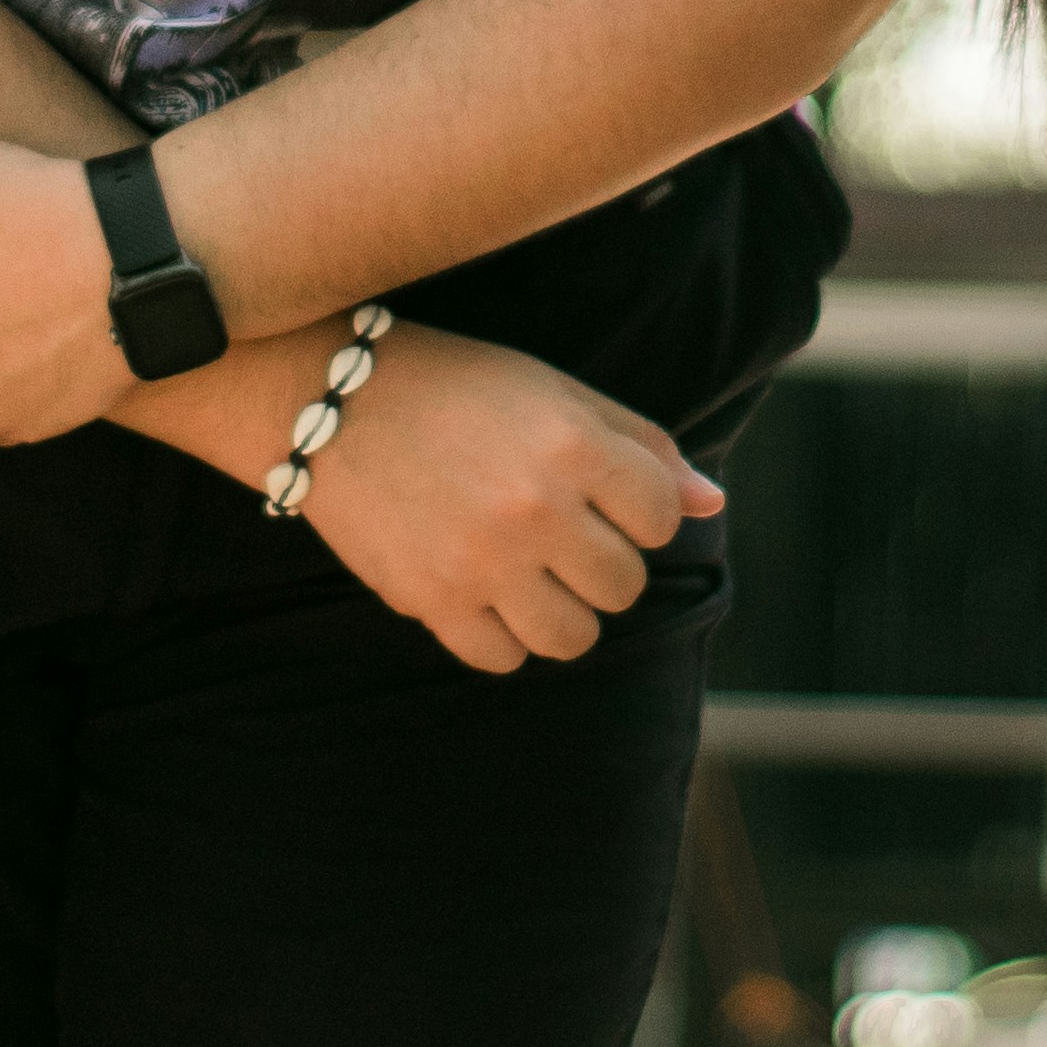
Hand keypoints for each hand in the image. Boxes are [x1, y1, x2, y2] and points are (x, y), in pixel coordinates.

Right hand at [287, 324, 720, 672]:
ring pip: (573, 637)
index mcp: (575, 447)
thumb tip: (712, 503)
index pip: (660, 521)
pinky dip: (502, 634)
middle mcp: (536, 509)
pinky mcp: (431, 600)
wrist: (334, 398)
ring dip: (562, 612)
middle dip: (602, 564)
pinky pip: (502, 658)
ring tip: (530, 574)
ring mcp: (483, 562)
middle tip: (560, 535)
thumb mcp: (556, 393)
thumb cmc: (461, 388)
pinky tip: (484, 591)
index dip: (637, 511)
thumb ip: (641, 447)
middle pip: (623, 587)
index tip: (600, 496)